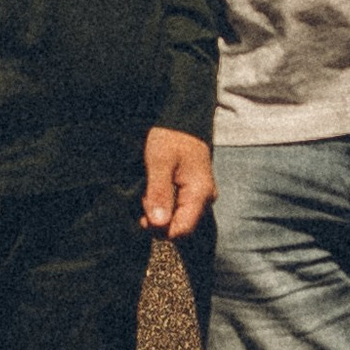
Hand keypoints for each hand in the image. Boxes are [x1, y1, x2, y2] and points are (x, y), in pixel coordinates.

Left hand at [142, 127, 214, 243]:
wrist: (181, 118)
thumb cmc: (170, 137)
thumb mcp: (159, 162)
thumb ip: (159, 193)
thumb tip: (158, 224)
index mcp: (200, 193)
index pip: (182, 231)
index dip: (160, 228)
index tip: (144, 212)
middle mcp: (204, 199)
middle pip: (179, 227)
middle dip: (158, 219)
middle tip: (145, 197)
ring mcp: (200, 196)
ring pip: (177, 218)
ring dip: (159, 210)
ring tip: (149, 189)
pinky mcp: (192, 192)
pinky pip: (177, 208)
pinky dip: (163, 203)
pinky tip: (154, 189)